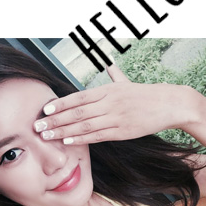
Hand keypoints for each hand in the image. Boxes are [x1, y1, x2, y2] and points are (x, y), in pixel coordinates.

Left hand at [34, 74, 187, 152]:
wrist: (168, 104)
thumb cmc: (146, 94)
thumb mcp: (127, 82)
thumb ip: (115, 75)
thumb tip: (110, 65)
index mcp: (107, 90)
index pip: (77, 97)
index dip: (60, 103)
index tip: (44, 109)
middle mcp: (108, 102)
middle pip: (76, 111)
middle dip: (55, 119)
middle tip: (37, 126)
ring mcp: (115, 117)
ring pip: (84, 125)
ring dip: (63, 131)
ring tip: (47, 136)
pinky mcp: (122, 131)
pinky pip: (97, 135)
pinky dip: (81, 138)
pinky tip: (68, 141)